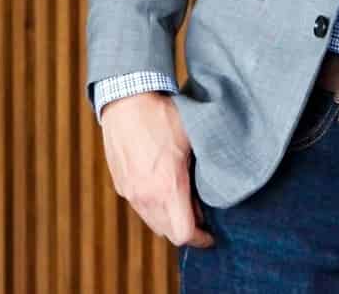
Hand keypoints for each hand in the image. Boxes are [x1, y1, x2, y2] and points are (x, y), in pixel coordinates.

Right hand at [100, 92, 212, 247]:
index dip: (201, 238)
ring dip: (169, 218)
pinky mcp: (121, 185)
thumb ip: (203, 168)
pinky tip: (164, 187)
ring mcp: (131, 193)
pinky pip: (141, 207)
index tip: (211, 234)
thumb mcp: (193, 137)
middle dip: (187, 228)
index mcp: (167, 187)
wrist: (127, 100)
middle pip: (168, 232)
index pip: (184, 234)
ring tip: (184, 198)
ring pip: (153, 222)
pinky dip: (154, 207)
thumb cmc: (162, 115)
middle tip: (201, 212)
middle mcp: (146, 197)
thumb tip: (217, 185)